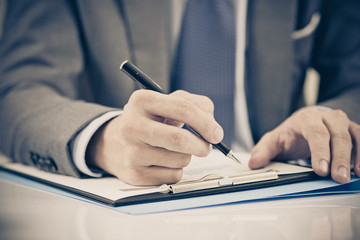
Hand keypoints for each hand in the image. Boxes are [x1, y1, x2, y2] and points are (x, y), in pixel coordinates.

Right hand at [86, 90, 223, 184]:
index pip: (183, 108)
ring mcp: (131, 151)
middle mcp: (132, 125)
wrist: (114, 143)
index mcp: (142, 100)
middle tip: (206, 148)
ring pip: (180, 160)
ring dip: (186, 157)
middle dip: (202, 146)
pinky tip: (162, 162)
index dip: (206, 123)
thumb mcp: (167, 104)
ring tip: (172, 150)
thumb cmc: (149, 121)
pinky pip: (173, 176)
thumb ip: (194, 105)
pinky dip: (176, 170)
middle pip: (179, 139)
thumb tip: (213, 128)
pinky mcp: (134, 174)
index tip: (217, 134)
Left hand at [249, 107, 359, 182]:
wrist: (305, 123)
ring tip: (354, 175)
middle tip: (338, 177)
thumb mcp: (274, 140)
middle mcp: (327, 118)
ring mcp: (342, 123)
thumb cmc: (291, 133)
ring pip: (354, 136)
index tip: (320, 169)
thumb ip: (264, 150)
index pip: (316, 132)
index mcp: (306, 119)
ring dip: (355, 156)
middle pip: (337, 135)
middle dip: (339, 157)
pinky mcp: (352, 131)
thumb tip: (254, 162)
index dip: (320, 151)